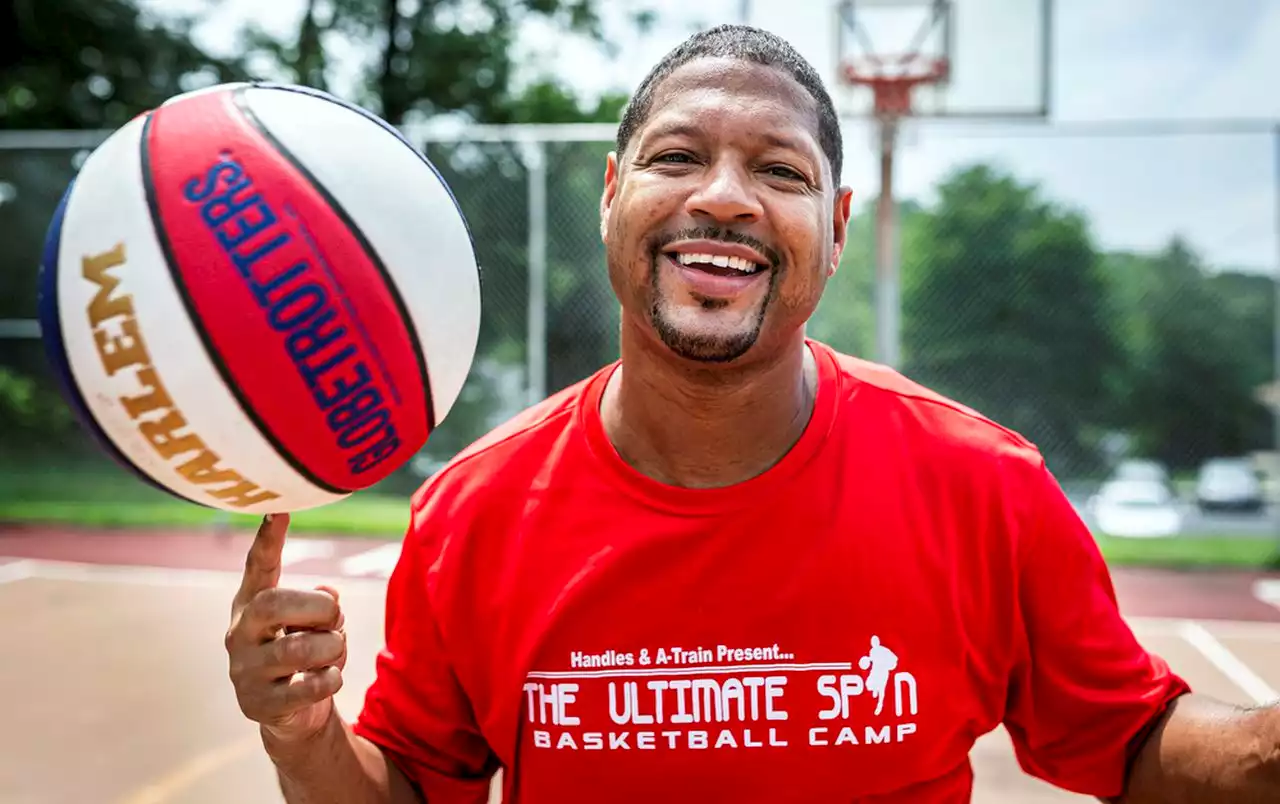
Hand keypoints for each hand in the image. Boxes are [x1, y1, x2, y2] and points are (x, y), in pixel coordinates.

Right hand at [226, 513, 347, 744]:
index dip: (268, 539)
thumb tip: (328, 595)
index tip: (278, 509)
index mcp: (252, 603)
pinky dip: (331, 678)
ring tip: (335, 652)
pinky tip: (329, 678)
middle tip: (336, 618)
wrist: (290, 713)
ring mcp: (244, 670)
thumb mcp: (313, 623)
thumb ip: (320, 603)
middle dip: (319, 608)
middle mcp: (240, 632)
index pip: (258, 566)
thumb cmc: (304, 653)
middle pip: (275, 603)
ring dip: (333, 647)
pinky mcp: (258, 703)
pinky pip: (308, 685)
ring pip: (299, 648)